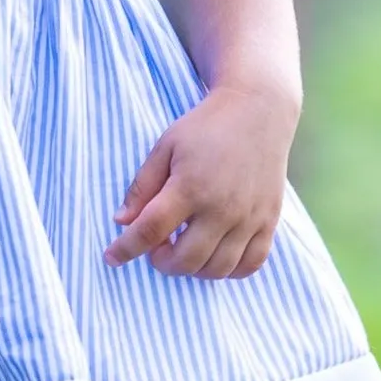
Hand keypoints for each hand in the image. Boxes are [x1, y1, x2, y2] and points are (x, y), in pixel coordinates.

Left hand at [105, 82, 297, 278]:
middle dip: (162, 262)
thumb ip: (142, 187)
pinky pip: (251, 264)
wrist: (259, 110)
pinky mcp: (269, 221)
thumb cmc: (206, 127)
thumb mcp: (165, 148)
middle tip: (157, 247)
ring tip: (185, 248)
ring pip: (217, 270)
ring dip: (193, 269)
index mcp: (190, 186)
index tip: (112, 257)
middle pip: (184, 260)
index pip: (149, 231)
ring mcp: (248, 217)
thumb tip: (121, 222)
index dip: (125, 249)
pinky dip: (230, 270)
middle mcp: (221, 207)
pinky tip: (215, 254)